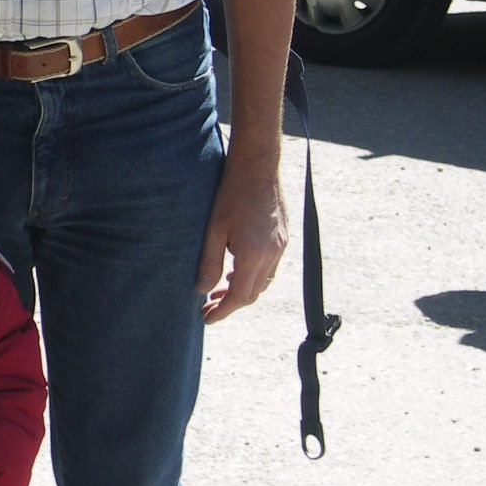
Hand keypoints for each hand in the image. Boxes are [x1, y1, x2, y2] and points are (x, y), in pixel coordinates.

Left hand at [194, 152, 288, 323]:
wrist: (258, 167)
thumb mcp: (214, 230)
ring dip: (243, 290)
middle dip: (230, 304)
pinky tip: (237, 269)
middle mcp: (272, 254)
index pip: (239, 296)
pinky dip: (253, 276)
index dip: (223, 311)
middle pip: (253, 293)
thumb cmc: (231, 194)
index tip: (207, 318)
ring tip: (220, 289)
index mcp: (254, 255)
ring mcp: (281, 246)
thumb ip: (208, 262)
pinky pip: (270, 267)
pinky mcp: (284, 237)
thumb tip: (202, 290)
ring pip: (263, 282)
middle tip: (209, 306)